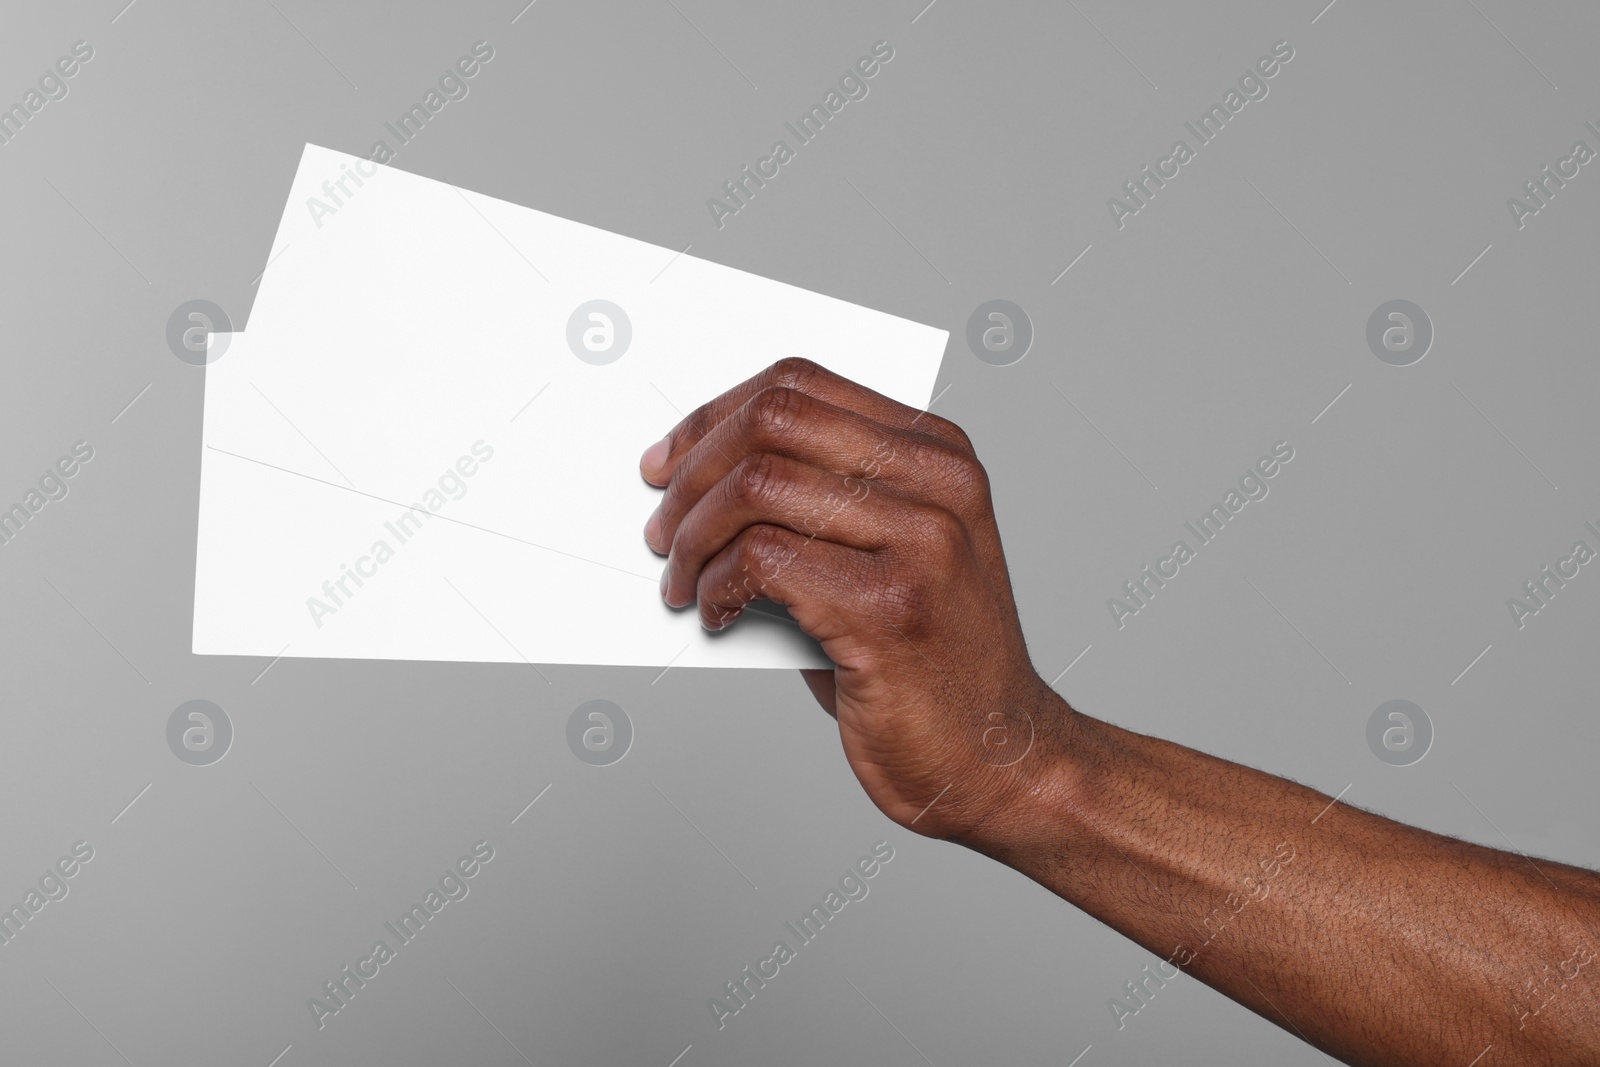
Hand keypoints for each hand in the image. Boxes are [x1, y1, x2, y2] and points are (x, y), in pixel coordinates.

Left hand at [640, 358, 1065, 841]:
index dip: (714, 414)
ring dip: (693, 536)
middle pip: (773, 421)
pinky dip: (715, 585)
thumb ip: (822, 503)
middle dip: (692, 470)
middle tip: (662, 526)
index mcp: (938, 456)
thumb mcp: (891, 556)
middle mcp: (938, 485)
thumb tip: (701, 483)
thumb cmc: (933, 664)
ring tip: (683, 579)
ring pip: (757, 485)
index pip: (801, 383)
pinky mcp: (889, 608)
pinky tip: (717, 613)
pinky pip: (760, 559)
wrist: (1001, 757)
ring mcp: (921, 542)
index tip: (669, 460)